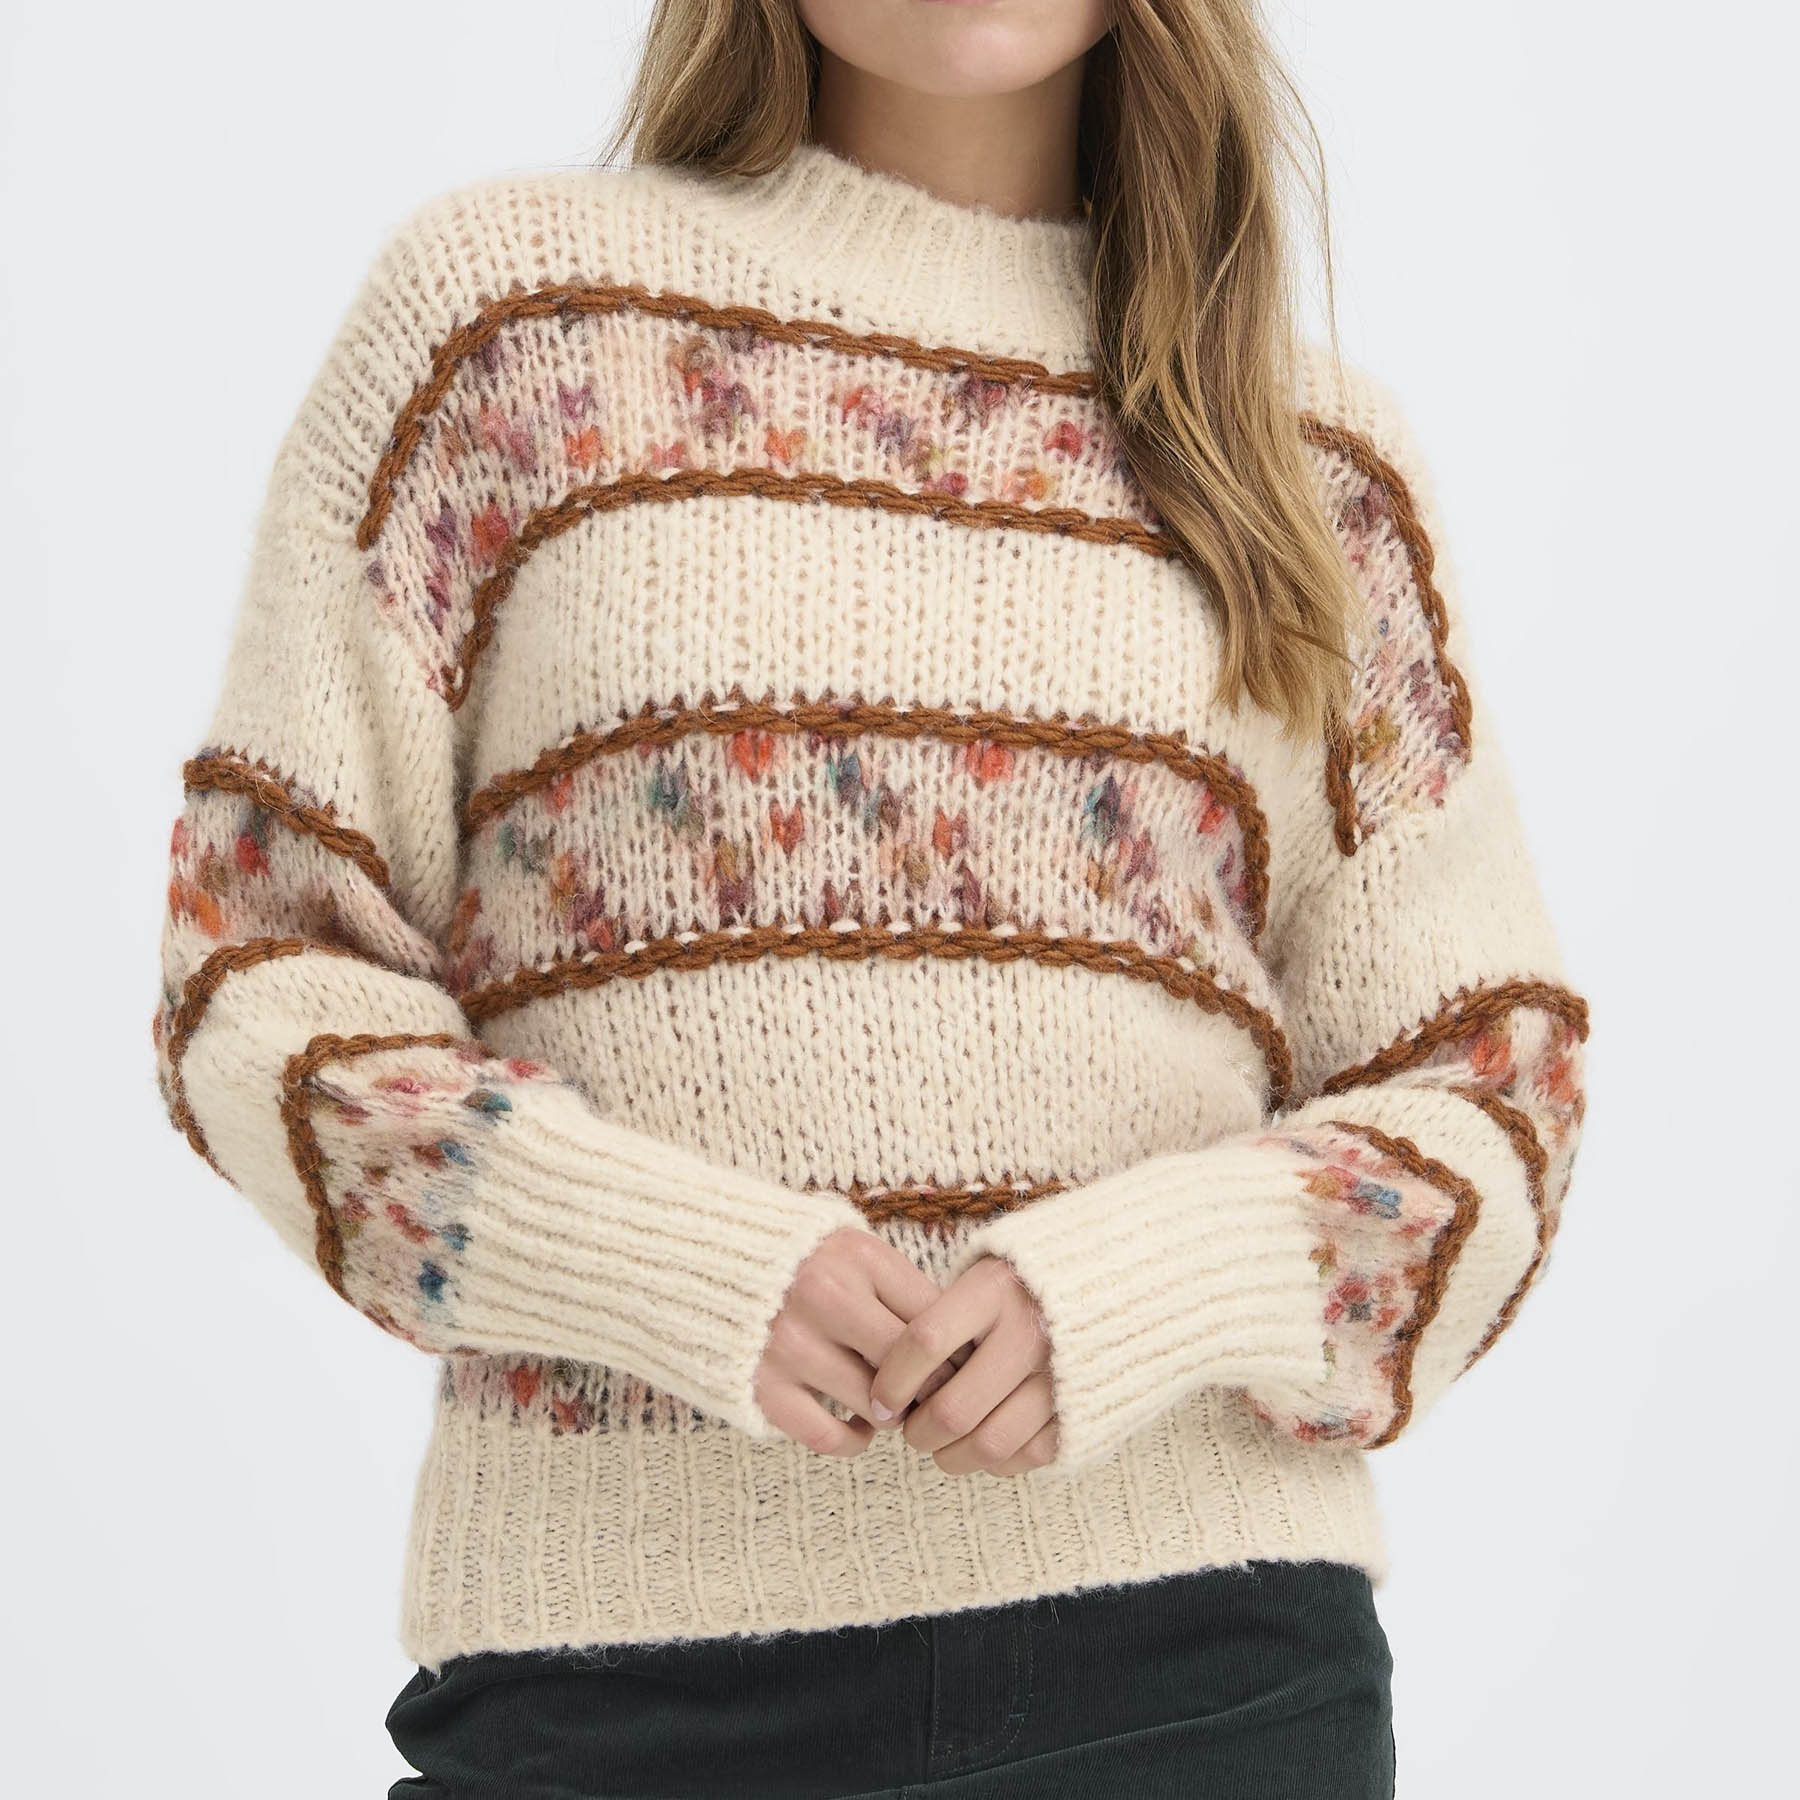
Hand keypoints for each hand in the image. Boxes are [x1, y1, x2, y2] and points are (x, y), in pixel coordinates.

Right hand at [752, 1227, 955, 1455]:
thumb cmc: (791, 1257)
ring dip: (892, 1413)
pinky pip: (829, 1435)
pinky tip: (858, 1428)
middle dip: (930, 1389)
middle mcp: (825, 1296)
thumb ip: (894, 1284)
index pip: (932, 1317)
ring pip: (877, 1404)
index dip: (955, 1351)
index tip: (960, 1366)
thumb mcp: (846, 1246)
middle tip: (933, 1396)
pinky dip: (853, 1441)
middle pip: (911, 1365)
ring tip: (892, 1406)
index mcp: (855, 1255)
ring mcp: (791, 1344)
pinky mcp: (762, 1386)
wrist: (697, 1259)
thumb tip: (957, 1341)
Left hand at [870, 1254, 1059, 1475]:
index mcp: (994, 1290)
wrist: (1109, 1286)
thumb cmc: (1022, 1285)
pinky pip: (1027, 1456)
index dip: (892, 1380)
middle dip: (918, 1432)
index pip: (925, 1342)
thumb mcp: (982, 1275)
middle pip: (953, 1408)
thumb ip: (941, 1316)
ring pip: (988, 1443)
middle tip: (910, 1429)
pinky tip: (983, 1445)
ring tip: (941, 1445)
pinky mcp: (1080, 1410)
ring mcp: (1059, 1376)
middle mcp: (1029, 1332)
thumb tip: (888, 1380)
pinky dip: (996, 1462)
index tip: (879, 1400)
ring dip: (951, 1456)